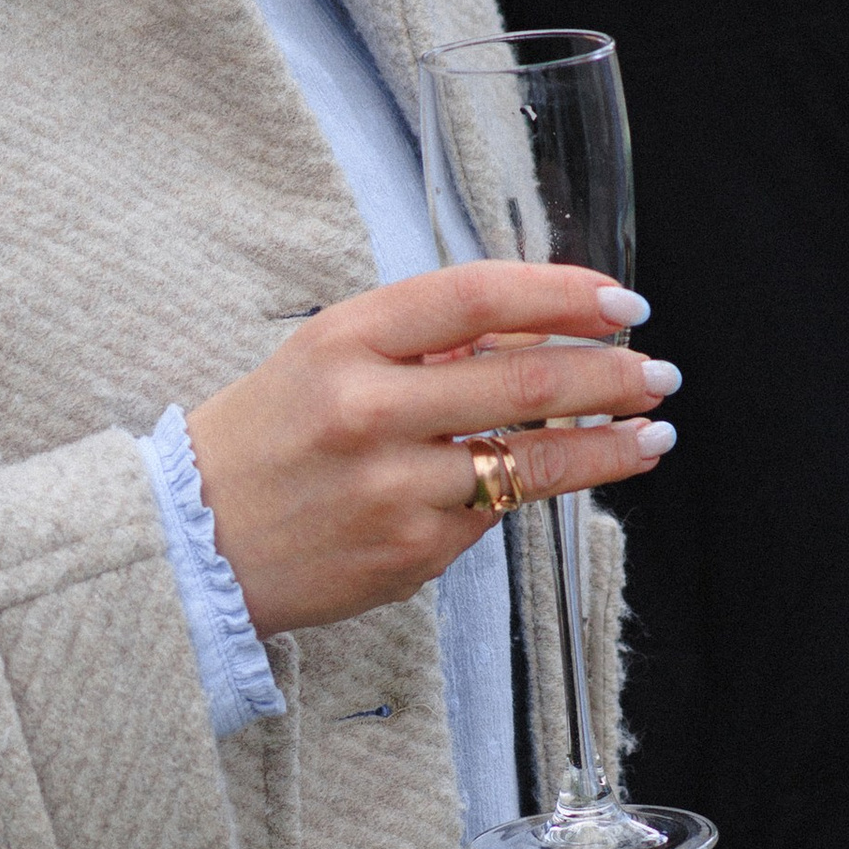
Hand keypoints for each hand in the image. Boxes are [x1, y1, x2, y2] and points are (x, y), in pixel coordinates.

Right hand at [186, 263, 676, 639]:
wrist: (188, 547)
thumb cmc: (265, 438)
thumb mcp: (324, 357)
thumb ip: (421, 342)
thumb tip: (534, 331)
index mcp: (345, 340)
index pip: (480, 296)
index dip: (564, 294)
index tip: (622, 303)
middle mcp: (369, 409)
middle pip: (526, 381)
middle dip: (613, 376)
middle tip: (660, 374)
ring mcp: (392, 488)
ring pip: (533, 462)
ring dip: (610, 448)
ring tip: (654, 434)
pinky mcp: (409, 554)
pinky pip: (492, 516)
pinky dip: (525, 495)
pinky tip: (546, 484)